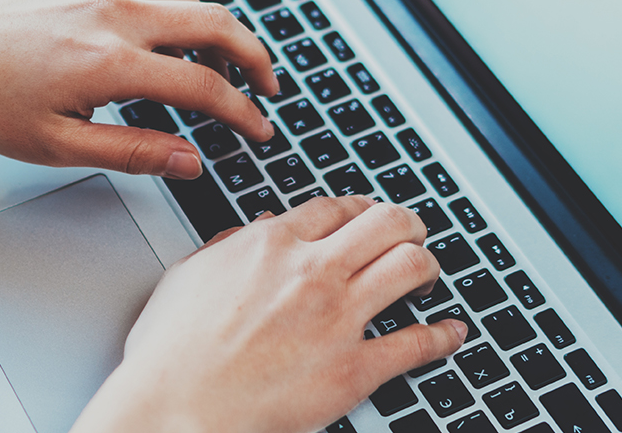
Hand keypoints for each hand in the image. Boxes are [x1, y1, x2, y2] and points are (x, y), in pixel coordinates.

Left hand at [0, 0, 278, 178]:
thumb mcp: (58, 146)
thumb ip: (133, 154)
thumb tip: (190, 162)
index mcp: (109, 63)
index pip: (204, 87)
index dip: (243, 113)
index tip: (259, 130)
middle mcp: (112, 14)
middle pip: (216, 23)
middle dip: (254, 56)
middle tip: (266, 86)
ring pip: (185, 1)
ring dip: (216, 33)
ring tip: (220, 69)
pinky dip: (170, 17)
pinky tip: (161, 46)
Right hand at [71, 197, 468, 432]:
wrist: (174, 412)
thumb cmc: (170, 356)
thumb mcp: (186, 279)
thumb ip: (225, 249)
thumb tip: (250, 235)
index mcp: (270, 246)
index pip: (336, 208)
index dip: (359, 209)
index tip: (366, 217)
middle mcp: (311, 273)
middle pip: (387, 223)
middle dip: (407, 225)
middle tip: (410, 236)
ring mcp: (338, 319)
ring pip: (411, 266)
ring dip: (428, 266)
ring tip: (427, 276)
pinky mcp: (355, 369)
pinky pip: (418, 343)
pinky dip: (443, 336)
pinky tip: (451, 333)